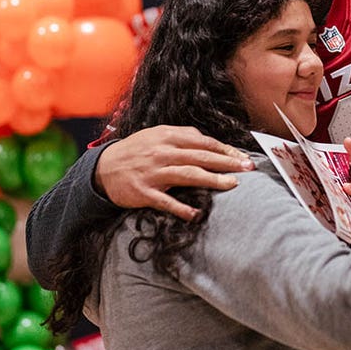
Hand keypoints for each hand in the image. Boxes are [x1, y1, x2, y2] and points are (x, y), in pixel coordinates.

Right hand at [94, 125, 254, 220]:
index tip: (242, 156)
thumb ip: (181, 136)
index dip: (225, 149)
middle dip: (226, 163)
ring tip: (232, 185)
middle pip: (200, 157)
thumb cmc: (135, 151)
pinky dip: (181, 208)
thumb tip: (207, 141)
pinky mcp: (144, 192)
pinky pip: (165, 201)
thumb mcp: (156, 135)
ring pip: (188, 175)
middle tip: (247, 169)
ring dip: (212, 180)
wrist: (103, 168)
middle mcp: (162, 153)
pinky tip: (196, 214)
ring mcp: (153, 173)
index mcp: (167, 137)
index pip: (203, 142)